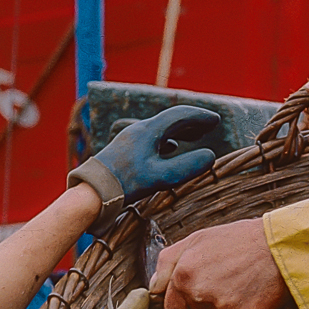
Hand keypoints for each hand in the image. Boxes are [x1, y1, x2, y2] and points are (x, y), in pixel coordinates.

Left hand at [68, 107, 220, 231]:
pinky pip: (150, 139)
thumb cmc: (126, 184)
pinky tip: (169, 149)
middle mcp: (138, 130)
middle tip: (210, 126)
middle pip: (169, 120)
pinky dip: (166, 140)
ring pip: (160, 130)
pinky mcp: (124, 150)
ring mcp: (130, 139)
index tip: (216, 120)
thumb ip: (187, 166)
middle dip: (191, 123)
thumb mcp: (161, 177)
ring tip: (194, 137)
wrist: (92, 192)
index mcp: (148, 130)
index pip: (179, 115)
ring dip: (179, 132)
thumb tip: (210, 156)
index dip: (200, 117)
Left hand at [150, 218, 288, 308]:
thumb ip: (168, 262)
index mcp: (183, 274)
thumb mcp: (198, 238)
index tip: (201, 288)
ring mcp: (221, 307)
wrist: (279, 245)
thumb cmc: (239, 239)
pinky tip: (251, 291)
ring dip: (223, 307)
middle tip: (225, 280)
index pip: (172, 305)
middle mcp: (198, 293)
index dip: (186, 298)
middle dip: (204, 303)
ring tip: (239, 282)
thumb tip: (153, 287)